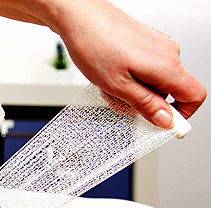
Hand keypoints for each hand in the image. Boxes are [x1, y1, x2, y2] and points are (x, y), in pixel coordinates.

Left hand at [50, 0, 205, 127]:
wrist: (79, 16)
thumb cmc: (93, 44)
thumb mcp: (117, 86)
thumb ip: (145, 105)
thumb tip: (166, 120)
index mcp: (166, 65)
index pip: (194, 96)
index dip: (182, 115)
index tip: (164, 125)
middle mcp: (168, 52)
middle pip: (171, 90)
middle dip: (148, 103)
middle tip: (120, 101)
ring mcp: (158, 44)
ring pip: (156, 80)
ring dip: (135, 89)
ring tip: (110, 83)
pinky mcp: (146, 41)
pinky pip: (147, 68)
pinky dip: (131, 76)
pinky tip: (111, 71)